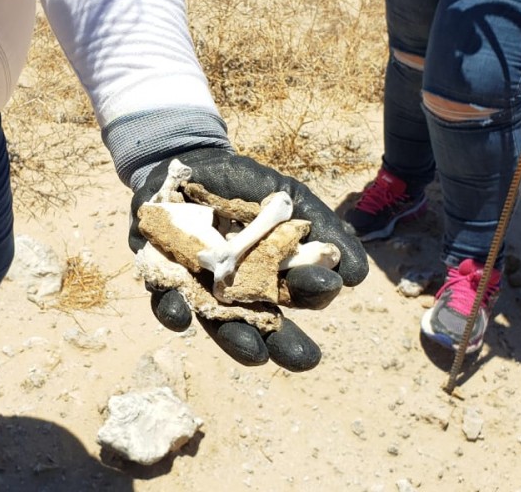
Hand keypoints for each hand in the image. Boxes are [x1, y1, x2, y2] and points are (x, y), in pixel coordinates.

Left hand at [129, 147, 367, 370]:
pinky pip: (166, 301)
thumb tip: (358, 275)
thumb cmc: (245, 187)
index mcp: (274, 277)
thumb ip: (324, 230)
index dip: (313, 291)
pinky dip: (173, 309)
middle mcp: (239, 292)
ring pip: (218, 323)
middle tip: (304, 358)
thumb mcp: (289, 200)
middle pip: (262, 325)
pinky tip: (181, 313)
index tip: (326, 284)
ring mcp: (201, 289)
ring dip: (235, 339)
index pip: (299, 294)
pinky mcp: (162, 278)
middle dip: (283, 343)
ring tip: (254, 352)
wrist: (189, 163)